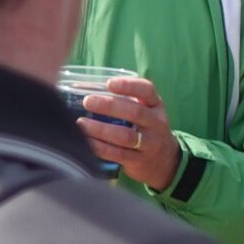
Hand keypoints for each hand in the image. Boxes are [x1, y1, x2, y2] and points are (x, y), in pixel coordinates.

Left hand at [79, 76, 181, 190]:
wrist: (164, 160)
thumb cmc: (144, 127)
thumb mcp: (142, 110)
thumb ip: (120, 99)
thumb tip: (78, 87)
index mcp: (155, 105)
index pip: (147, 90)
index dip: (129, 86)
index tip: (109, 83)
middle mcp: (156, 123)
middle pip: (135, 112)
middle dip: (109, 106)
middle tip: (87, 101)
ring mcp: (150, 143)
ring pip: (126, 136)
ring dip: (100, 129)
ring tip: (81, 123)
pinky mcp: (139, 161)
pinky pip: (118, 154)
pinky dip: (99, 147)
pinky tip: (85, 141)